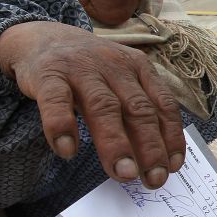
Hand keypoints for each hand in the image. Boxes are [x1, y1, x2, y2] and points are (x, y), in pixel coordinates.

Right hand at [0, 21, 185, 188]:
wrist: (43, 37)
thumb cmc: (91, 69)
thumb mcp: (122, 80)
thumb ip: (137, 110)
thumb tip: (158, 157)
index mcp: (139, 68)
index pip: (163, 104)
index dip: (171, 137)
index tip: (174, 167)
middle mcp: (115, 67)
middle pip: (138, 109)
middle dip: (150, 147)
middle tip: (155, 180)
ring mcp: (81, 69)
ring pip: (103, 107)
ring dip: (116, 143)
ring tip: (124, 173)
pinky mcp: (49, 74)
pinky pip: (56, 101)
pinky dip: (62, 125)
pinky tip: (67, 151)